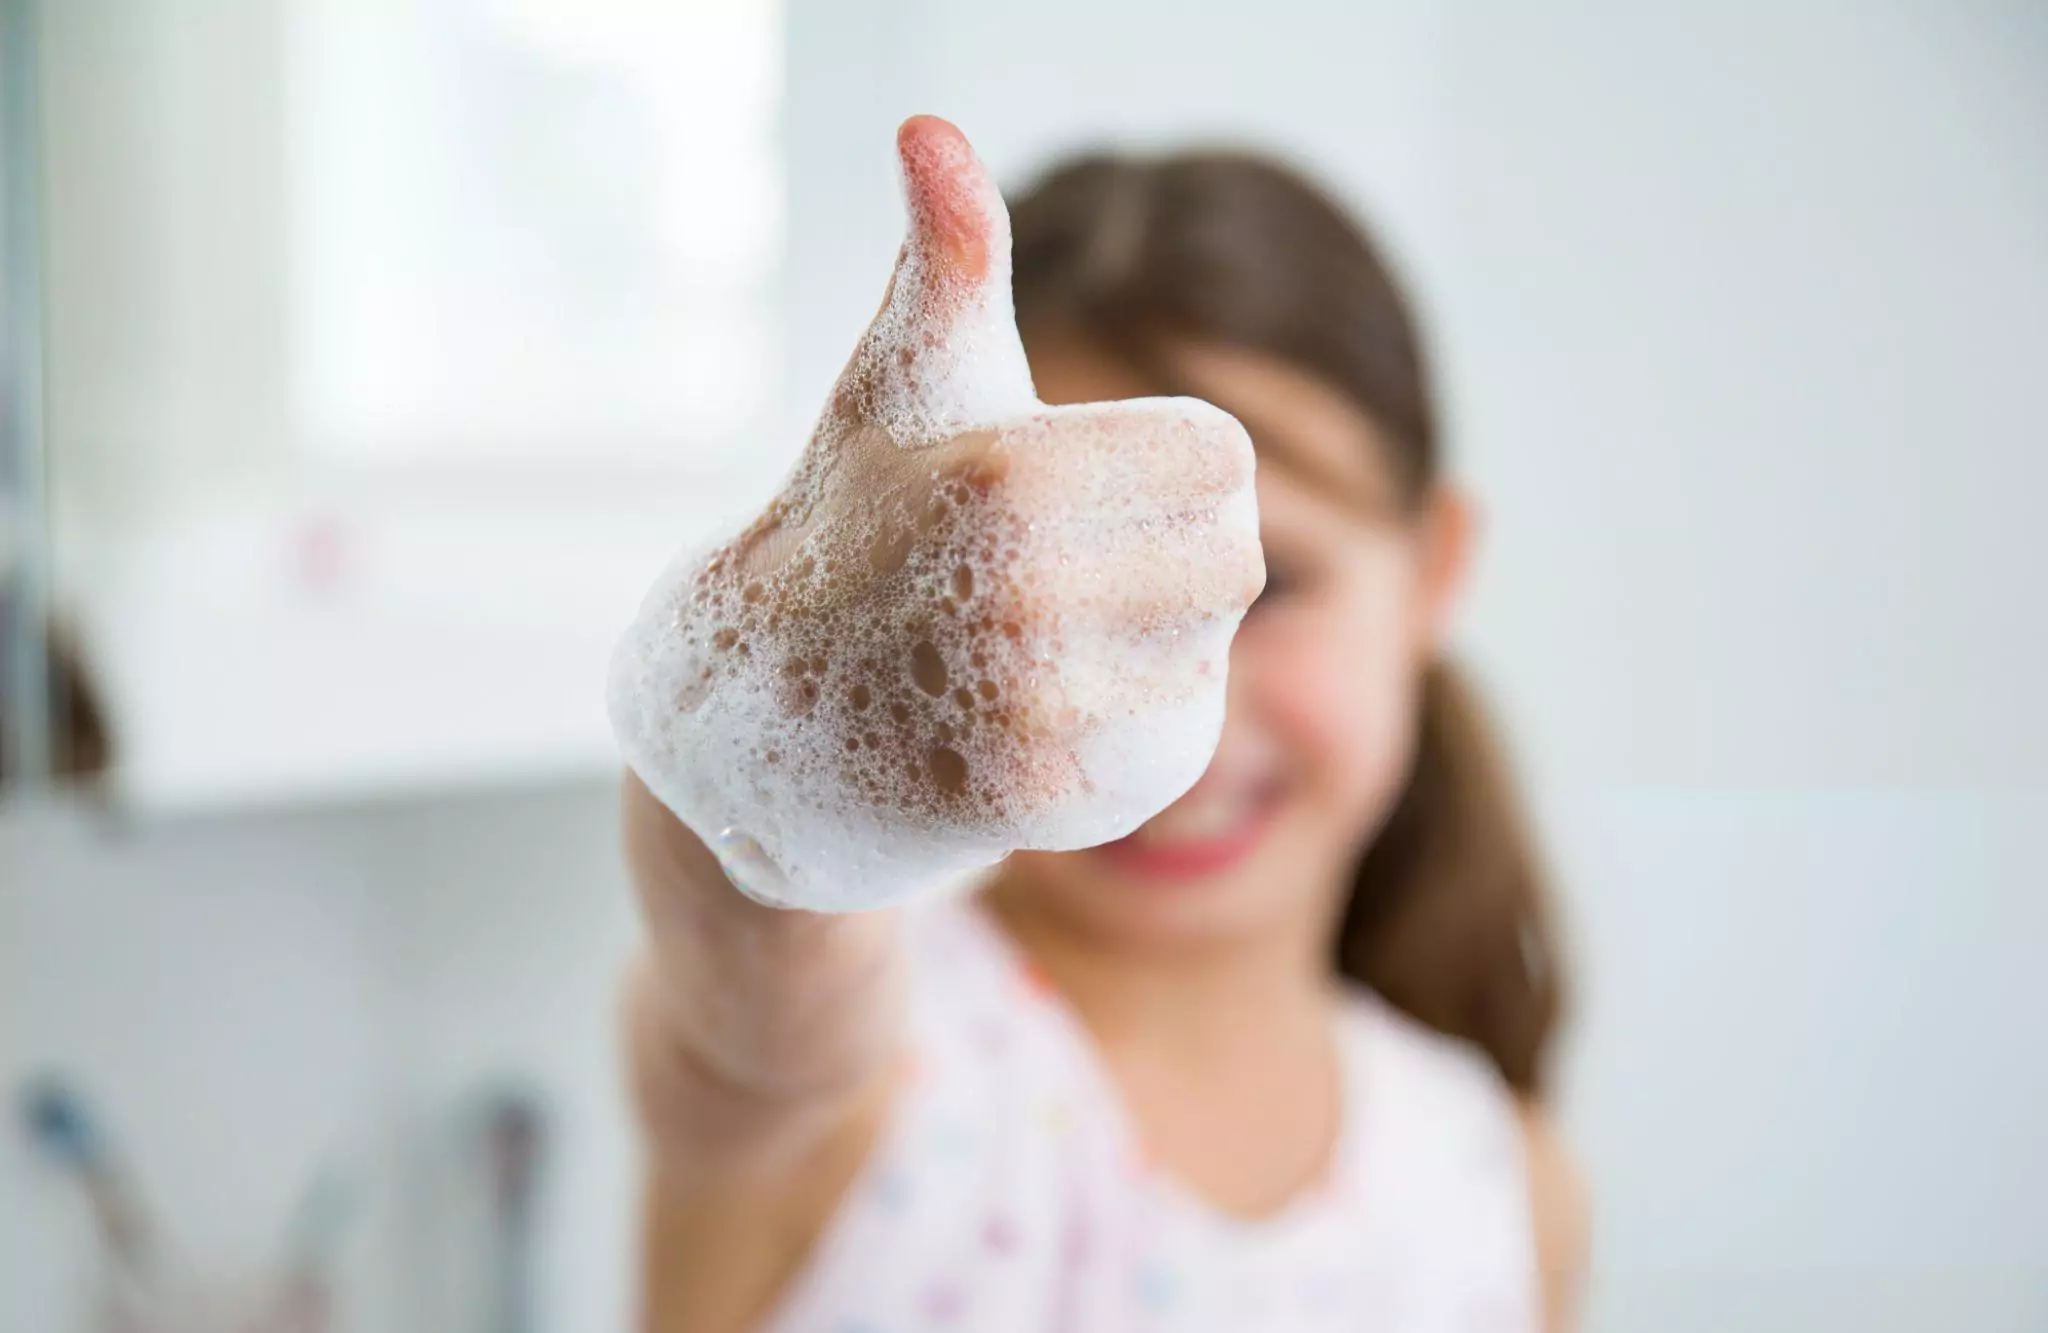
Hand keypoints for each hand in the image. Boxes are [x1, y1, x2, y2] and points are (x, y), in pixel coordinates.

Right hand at [610, 116, 1261, 910]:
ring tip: (1045, 647)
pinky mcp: (1041, 802)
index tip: (1085, 489)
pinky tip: (1043, 715)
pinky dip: (1131, 733)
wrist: (761, 717)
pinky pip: (1176, 752)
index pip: (1221, 459)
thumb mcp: (901, 388)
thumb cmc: (856, 522)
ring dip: (1150, 652)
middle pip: (1232, 560)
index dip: (1164, 469)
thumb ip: (950, 260)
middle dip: (1166, 559)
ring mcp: (1031, 707)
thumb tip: (933, 130)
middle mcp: (1023, 591)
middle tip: (1069, 574)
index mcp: (1009, 471)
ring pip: (1208, 658)